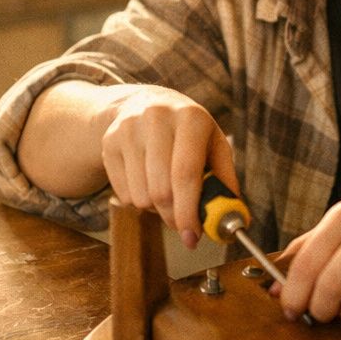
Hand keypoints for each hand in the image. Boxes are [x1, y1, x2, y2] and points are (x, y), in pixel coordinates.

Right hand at [100, 86, 237, 248]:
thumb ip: (224, 181)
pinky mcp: (109, 142)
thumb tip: (231, 217)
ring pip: (140, 197)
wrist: (144, 103)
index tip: (193, 236)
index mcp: (190, 117)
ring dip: (155, 209)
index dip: (189, 211)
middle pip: (161, 190)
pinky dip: (138, 201)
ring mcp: (129, 129)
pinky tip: (146, 182)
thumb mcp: (214, 145)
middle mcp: (157, 118)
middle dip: (173, 217)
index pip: (186, 173)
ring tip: (165, 192)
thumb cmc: (188, 132)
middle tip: (182, 225)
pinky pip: (123, 194)